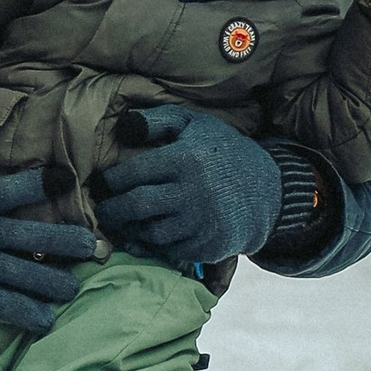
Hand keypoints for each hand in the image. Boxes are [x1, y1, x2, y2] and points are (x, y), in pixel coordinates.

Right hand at [0, 165, 96, 335]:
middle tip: (94, 246)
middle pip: (30, 234)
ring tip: (75, 288)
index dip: (42, 184)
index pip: (13, 188)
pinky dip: (27, 314)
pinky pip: (3, 304)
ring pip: (23, 272)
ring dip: (53, 282)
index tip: (68, 181)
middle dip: (65, 240)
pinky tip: (47, 321)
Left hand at [92, 105, 280, 267]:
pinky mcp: (210, 246)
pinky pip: (172, 251)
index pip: (132, 173)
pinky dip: (155, 246)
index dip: (112, 180)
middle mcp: (192, 192)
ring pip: (151, 233)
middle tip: (103, 211)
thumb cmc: (222, 150)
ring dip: (132, 230)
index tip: (106, 182)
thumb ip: (157, 120)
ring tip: (124, 223)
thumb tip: (124, 127)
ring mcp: (202, 222)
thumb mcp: (194, 123)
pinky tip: (147, 237)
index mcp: (185, 159)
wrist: (267, 189)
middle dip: (112, 211)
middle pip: (137, 206)